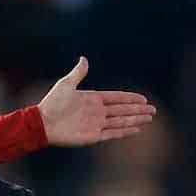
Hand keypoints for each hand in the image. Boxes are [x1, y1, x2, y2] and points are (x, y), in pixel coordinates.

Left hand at [37, 57, 155, 145]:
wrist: (42, 123)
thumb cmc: (52, 103)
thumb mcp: (66, 84)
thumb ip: (78, 73)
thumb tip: (84, 59)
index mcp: (92, 99)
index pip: (116, 99)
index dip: (130, 99)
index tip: (143, 99)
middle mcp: (96, 112)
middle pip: (122, 111)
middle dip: (138, 110)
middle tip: (153, 110)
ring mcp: (95, 124)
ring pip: (121, 121)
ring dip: (135, 120)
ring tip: (149, 118)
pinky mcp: (92, 136)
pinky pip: (112, 134)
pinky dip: (124, 131)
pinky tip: (136, 129)